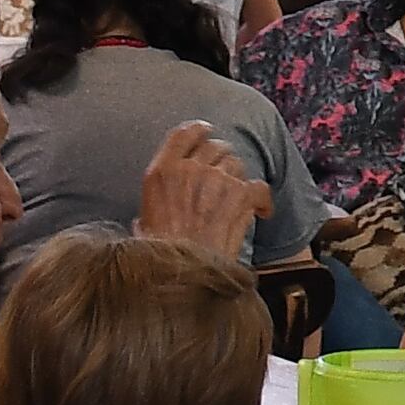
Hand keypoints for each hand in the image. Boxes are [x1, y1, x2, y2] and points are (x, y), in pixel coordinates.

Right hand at [136, 120, 258, 257]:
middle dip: (221, 160)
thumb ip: (150, 208)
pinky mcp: (240, 195)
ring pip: (237, 164)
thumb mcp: (142, 223)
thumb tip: (143, 222)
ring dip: (238, 179)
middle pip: (215, 147)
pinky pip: (259, 186)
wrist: (183, 274)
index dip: (199, 131)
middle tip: (223, 179)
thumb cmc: (160, 253)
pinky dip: (262, 200)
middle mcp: (189, 169)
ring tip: (235, 200)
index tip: (206, 134)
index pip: (184, 133)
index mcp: (161, 172)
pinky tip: (261, 211)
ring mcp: (216, 180)